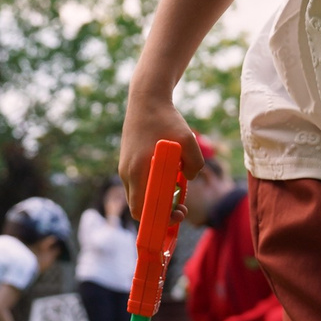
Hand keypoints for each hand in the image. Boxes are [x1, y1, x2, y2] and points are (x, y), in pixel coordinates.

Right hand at [121, 95, 203, 212]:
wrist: (147, 100)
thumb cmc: (167, 119)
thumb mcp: (189, 140)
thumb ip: (195, 164)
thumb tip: (189, 179)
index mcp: (138, 171)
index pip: (140, 211)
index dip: (158, 220)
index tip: (177, 213)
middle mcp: (127, 173)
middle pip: (139, 207)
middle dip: (161, 213)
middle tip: (181, 207)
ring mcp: (125, 168)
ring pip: (139, 196)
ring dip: (157, 199)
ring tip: (178, 189)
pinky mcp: (128, 163)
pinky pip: (139, 184)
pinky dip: (153, 188)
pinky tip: (169, 177)